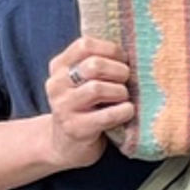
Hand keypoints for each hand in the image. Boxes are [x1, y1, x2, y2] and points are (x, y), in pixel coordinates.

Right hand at [39, 38, 136, 168]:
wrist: (65, 144)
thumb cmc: (84, 106)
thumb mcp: (82, 80)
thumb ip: (97, 62)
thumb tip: (133, 48)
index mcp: (59, 66)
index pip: (85, 45)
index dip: (111, 50)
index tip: (123, 60)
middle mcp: (56, 84)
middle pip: (94, 65)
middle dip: (119, 71)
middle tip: (126, 81)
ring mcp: (63, 107)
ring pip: (98, 88)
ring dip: (120, 92)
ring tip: (124, 98)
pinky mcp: (75, 128)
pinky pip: (107, 115)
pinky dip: (124, 111)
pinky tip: (127, 111)